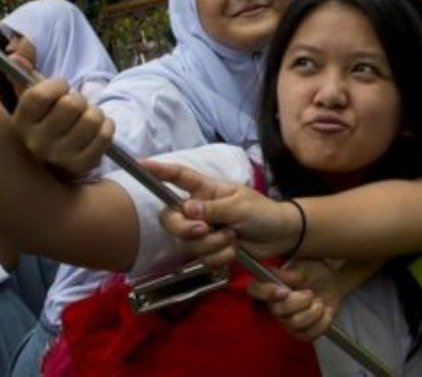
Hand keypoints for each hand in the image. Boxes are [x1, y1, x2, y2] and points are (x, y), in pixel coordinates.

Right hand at [12, 78, 113, 177]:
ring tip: (86, 118)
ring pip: (92, 118)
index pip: (41, 95)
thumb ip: (25, 75)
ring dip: (95, 113)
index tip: (60, 88)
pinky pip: (105, 135)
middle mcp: (36, 143)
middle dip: (79, 99)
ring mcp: (60, 157)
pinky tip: (97, 129)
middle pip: (71, 104)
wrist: (57, 160)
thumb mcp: (33, 101)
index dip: (57, 85)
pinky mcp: (82, 166)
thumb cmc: (47, 122)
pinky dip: (107, 126)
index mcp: (21, 123)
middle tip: (75, 106)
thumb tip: (16, 54)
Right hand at [145, 161, 301, 269]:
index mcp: (206, 190)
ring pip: (188, 243)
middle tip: (205, 229)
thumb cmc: (262, 211)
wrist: (280, 236)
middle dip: (185, 228)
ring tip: (233, 238)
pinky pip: (202, 258)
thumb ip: (212, 208)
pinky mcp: (211, 249)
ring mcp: (204, 230)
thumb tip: (187, 208)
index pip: (178, 177)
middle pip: (171, 219)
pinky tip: (235, 251)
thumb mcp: (240, 205)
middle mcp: (199, 209)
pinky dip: (219, 257)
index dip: (159, 171)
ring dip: (212, 244)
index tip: (141, 164)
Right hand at [247, 260, 342, 340]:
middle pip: (278, 310)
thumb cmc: (316, 272)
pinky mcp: (301, 332)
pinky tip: (325, 311)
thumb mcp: (306, 267)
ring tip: (320, 302)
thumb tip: (278, 275)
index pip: (255, 289)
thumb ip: (292, 273)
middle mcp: (275, 305)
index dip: (266, 292)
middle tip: (311, 293)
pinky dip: (322, 323)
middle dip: (299, 302)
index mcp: (272, 285)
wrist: (332, 282)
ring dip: (313, 312)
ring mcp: (287, 321)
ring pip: (294, 324)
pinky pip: (308, 335)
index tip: (284, 291)